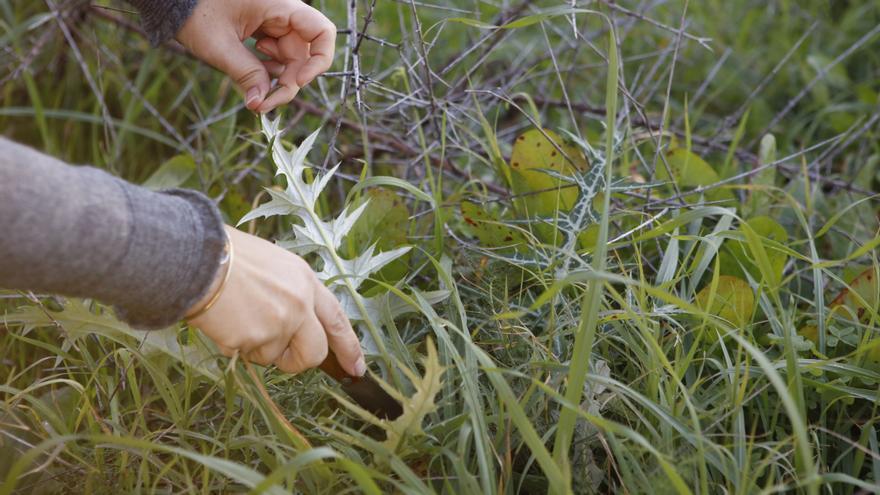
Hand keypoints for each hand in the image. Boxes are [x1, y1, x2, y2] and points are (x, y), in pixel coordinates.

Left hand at [176, 0, 335, 112]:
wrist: (174, 2)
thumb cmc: (194, 11)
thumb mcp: (219, 46)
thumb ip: (246, 74)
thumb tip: (260, 103)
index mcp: (280, 6)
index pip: (322, 32)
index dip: (319, 61)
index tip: (299, 82)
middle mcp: (283, 14)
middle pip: (305, 55)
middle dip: (290, 83)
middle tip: (264, 104)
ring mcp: (275, 24)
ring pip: (292, 60)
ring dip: (278, 82)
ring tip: (254, 93)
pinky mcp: (266, 33)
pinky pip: (278, 58)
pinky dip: (268, 73)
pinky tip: (252, 77)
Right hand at [188, 226, 364, 375]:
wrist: (198, 258)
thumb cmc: (229, 257)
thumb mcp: (274, 265)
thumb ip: (292, 293)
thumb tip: (296, 322)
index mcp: (306, 281)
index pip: (338, 319)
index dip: (349, 346)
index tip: (356, 368)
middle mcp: (300, 303)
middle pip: (315, 351)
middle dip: (299, 361)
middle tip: (280, 357)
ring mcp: (280, 323)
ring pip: (274, 356)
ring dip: (256, 348)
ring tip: (237, 317)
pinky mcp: (256, 339)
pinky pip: (248, 356)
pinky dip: (235, 346)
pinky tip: (224, 321)